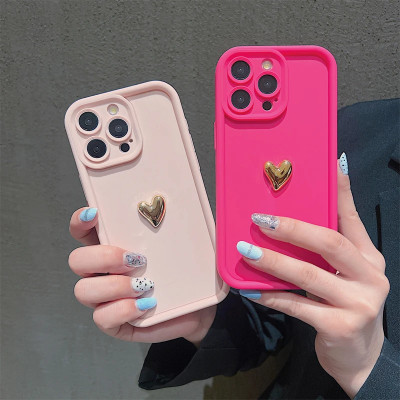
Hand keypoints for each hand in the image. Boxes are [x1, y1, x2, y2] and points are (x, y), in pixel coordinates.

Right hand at [68, 207, 215, 345]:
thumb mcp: (178, 247)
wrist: (199, 308)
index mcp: (113, 248)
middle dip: (102, 257)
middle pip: (77, 260)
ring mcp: (105, 299)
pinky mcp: (114, 323)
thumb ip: (169, 228)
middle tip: (135, 259)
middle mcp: (103, 273)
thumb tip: (173, 205)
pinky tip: (146, 305)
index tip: (94, 213)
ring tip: (145, 285)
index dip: (80, 221)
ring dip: (114, 285)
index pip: (83, 231)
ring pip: (83, 290)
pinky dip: (123, 309)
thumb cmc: (185, 274)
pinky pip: (102, 318)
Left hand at [237, 157, 388, 397]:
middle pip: (329, 243)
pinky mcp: (340, 327)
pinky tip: (251, 290)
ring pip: (309, 275)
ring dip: (273, 261)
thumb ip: (328, 249)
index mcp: (369, 257)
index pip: (352, 218)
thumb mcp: (346, 274)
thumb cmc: (346, 305)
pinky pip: (298, 307)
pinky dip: (272, 297)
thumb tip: (298, 220)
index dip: (342, 192)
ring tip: (246, 249)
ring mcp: (359, 303)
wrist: (360, 356)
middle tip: (260, 219)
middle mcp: (370, 276)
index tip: (332, 164)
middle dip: (293, 228)